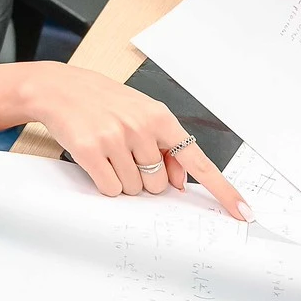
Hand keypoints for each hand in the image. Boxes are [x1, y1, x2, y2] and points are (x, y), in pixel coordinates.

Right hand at [21, 64, 252, 217]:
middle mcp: (141, 127)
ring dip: (123, 181)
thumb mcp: (141, 113)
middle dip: (144, 179)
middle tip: (126, 155)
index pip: (199, 161)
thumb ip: (165, 145)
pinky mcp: (91, 150)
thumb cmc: (103, 101)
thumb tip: (179, 183)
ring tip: (108, 153)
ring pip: (134, 189)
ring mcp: (115, 139)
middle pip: (158, 184)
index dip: (223, 190)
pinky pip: (111, 189)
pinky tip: (97, 161)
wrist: (58, 88)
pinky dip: (106, 183)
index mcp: (160, 117)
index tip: (242, 212)